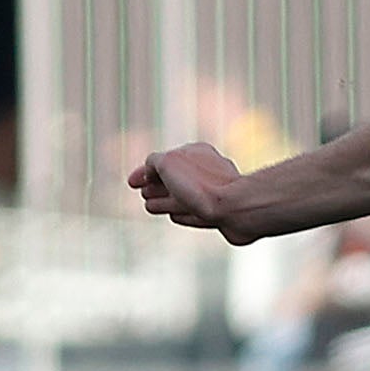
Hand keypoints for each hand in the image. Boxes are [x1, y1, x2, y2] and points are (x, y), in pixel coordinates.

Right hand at [131, 143, 251, 236]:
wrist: (238, 209)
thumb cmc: (202, 185)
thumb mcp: (168, 163)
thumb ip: (154, 162)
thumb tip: (150, 172)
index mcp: (197, 153)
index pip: (163, 162)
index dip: (144, 172)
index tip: (131, 183)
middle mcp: (207, 171)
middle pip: (175, 180)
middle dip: (156, 186)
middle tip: (142, 192)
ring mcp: (215, 194)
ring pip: (184, 198)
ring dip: (165, 201)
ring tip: (150, 206)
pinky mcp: (221, 215)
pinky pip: (196, 213)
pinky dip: (183, 214)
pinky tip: (176, 217)